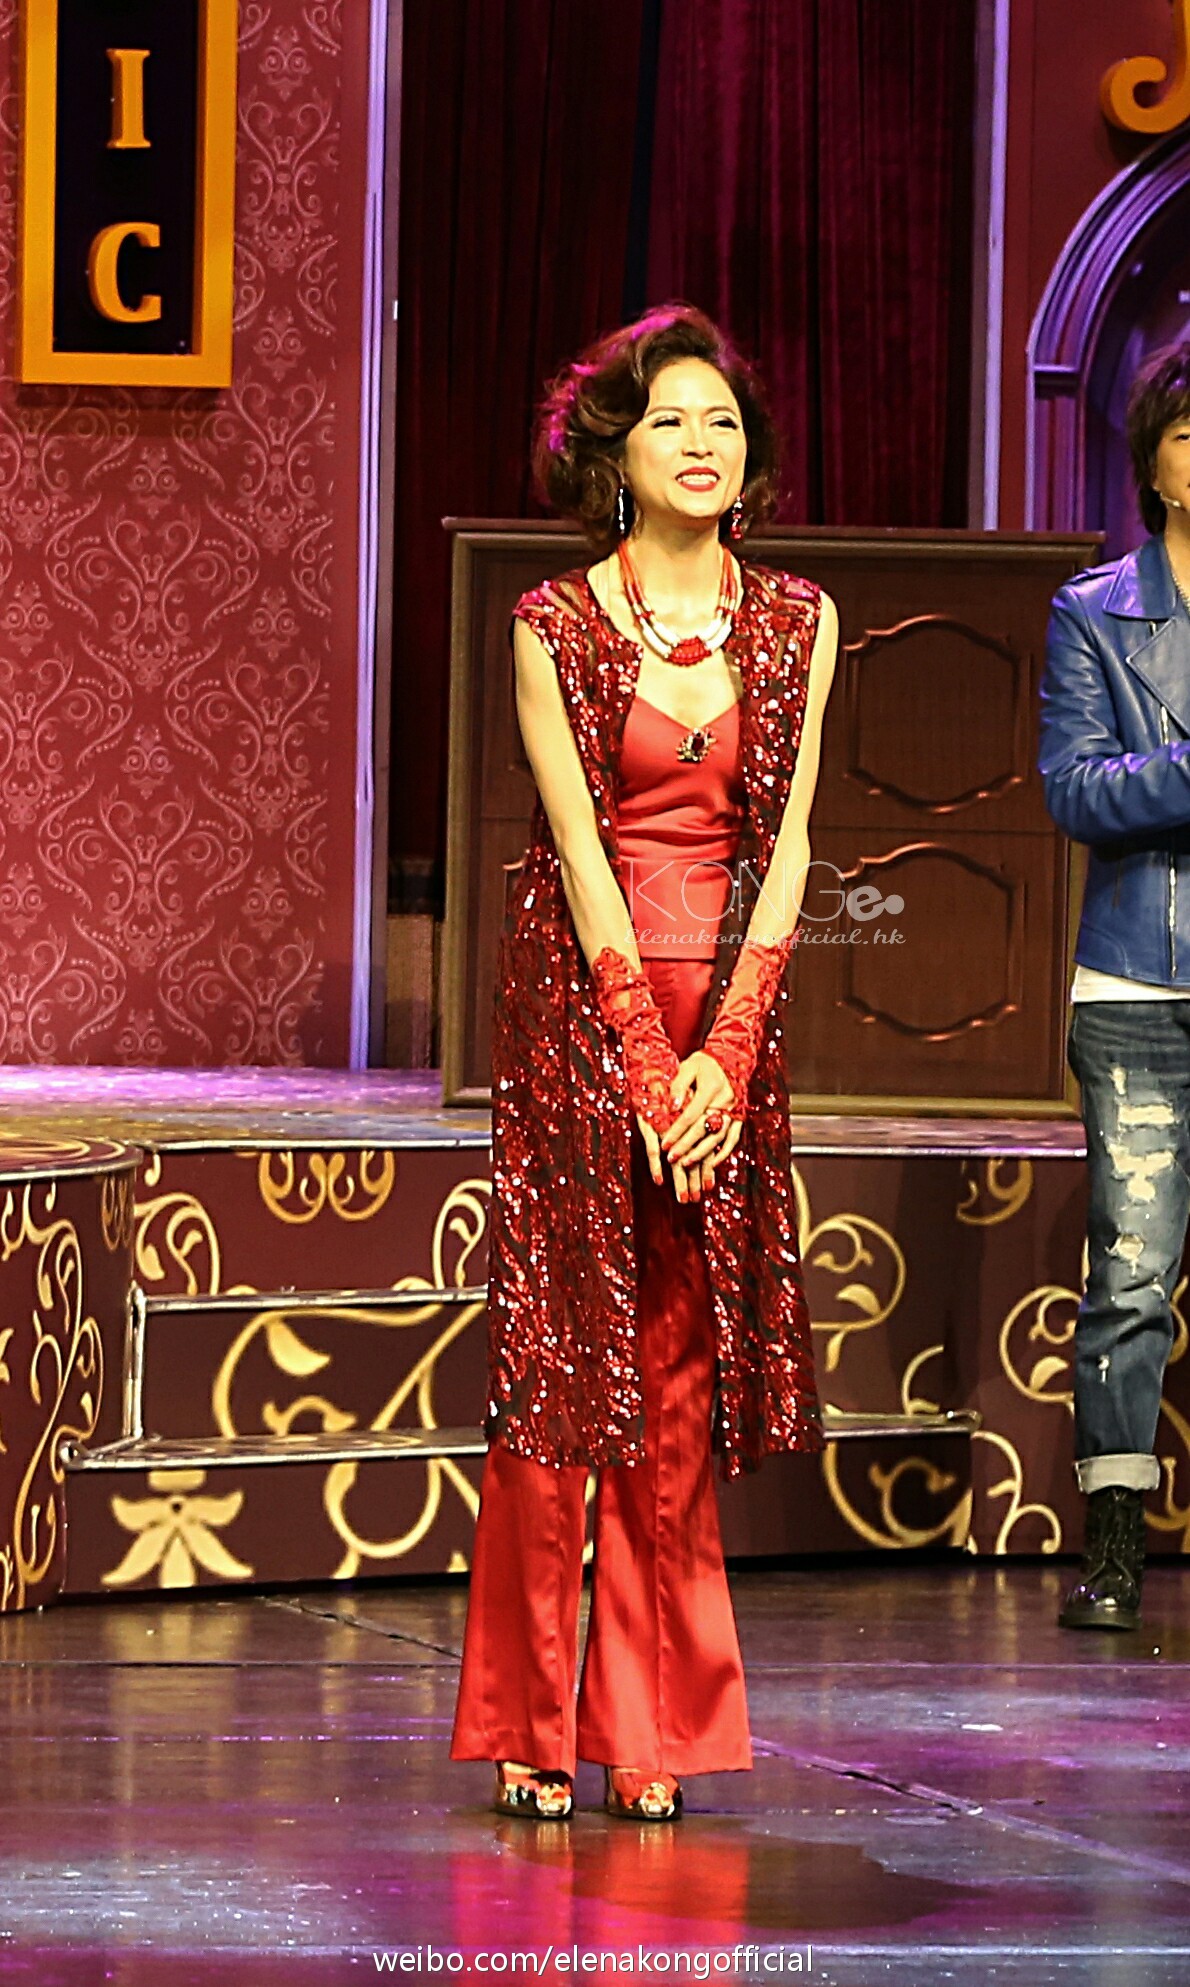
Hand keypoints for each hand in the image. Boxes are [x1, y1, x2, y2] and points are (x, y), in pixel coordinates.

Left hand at [659, 1050, 741, 1202]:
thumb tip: (672, 1105)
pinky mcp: (739, 1117)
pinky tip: (711, 1164)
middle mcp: (725, 1101)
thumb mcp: (688, 1067)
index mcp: (711, 1088)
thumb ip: (678, 1085)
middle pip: (703, 1129)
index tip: (664, 1144)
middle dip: (686, 1146)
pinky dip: (724, 1153)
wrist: (730, 1059)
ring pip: (718, 1137)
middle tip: (671, 1158)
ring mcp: (734, 1110)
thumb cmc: (704, 1063)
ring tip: (686, 1164)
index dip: (676, 1131)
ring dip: (702, 1153)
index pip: (690, 1115)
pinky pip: (733, 1138)